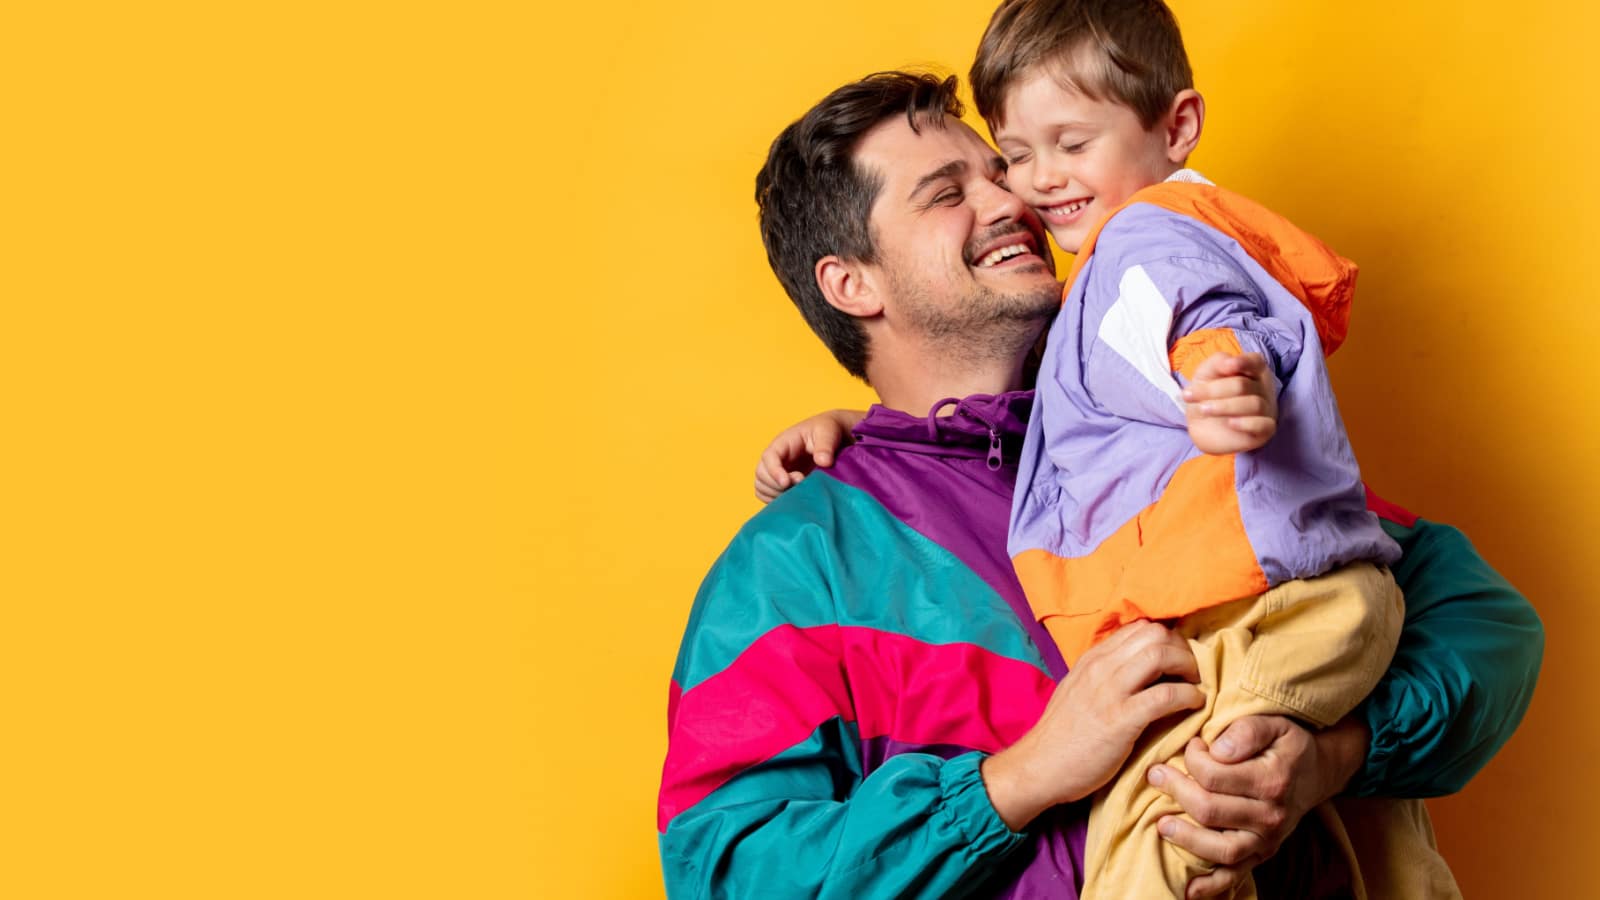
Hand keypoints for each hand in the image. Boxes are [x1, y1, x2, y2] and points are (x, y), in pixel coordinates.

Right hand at [753, 409, 865, 501]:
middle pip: (761, 474)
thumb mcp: (828, 432)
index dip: (774, 471)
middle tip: (800, 484)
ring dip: (776, 494)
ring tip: (798, 492)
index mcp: (784, 442)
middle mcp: (776, 458)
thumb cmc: (827, 431)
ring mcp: (777, 471)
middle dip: (776, 484)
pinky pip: (768, 495)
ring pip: (761, 486)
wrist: (833, 438)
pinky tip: (795, 499)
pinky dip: (776, 501)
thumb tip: (823, 462)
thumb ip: (825, 446)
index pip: (769, 457)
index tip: (787, 482)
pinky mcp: (782, 483)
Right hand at [982, 622, 1204, 830]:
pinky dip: (1188, 696)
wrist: (1039, 767)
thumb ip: (1104, 675)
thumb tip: (1137, 669)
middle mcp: (1100, 667)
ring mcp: (1109, 692)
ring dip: (1189, 668)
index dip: (1167, 639)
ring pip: (1160, 655)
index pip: (1139, 627)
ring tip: (1195, 685)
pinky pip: (1165, 695)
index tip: (1179, 658)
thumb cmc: (1062, 735)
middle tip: (1192, 671)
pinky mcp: (1120, 720)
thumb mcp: (1078, 690)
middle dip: (1182, 649)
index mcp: (1092, 659)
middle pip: (1154, 634)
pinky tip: (1194, 705)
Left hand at [1145, 715, 1369, 898]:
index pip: (1214, 775)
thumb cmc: (1286, 745)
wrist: (1315, 773)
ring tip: (1161, 824)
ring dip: (1186, 838)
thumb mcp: (1274, 724)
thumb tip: (1217, 747)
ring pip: (1220, 848)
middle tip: (1156, 775)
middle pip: (1210, 810)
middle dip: (1175, 791)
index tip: (1189, 744)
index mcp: (1271, 780)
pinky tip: (1188, 889)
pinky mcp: (1262, 854)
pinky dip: (1211, 886)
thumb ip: (1247, 730)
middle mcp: (1271, 815)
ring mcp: (1266, 839)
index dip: (1192, 758)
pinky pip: (1235, 875)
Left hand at [1182, 352, 1276, 454]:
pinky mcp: (1265, 430)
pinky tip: (1230, 423)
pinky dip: (1246, 423)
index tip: (1227, 366)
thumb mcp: (1205, 375)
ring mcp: (1266, 410)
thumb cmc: (1208, 397)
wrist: (1203, 428)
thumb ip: (1217, 363)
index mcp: (1252, 371)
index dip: (1243, 362)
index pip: (1255, 361)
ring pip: (1254, 404)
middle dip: (1213, 390)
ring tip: (1204, 409)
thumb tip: (1229, 364)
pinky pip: (1263, 424)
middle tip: (1189, 395)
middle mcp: (1263, 389)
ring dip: (1224, 406)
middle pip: (1243, 385)